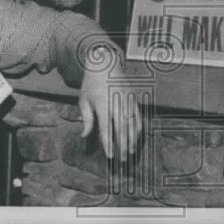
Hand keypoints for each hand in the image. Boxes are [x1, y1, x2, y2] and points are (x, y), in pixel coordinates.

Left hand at [78, 44, 141, 159]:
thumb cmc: (91, 83)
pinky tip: (137, 138)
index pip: (107, 128)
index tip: (110, 156)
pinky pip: (138, 115)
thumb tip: (84, 136)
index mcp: (102, 103)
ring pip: (132, 123)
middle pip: (122, 128)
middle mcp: (116, 102)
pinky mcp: (133, 98)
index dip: (109, 143)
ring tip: (131, 152)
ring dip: (133, 139)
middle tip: (123, 159)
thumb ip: (86, 119)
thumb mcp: (84, 100)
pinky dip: (139, 128)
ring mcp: (127, 100)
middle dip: (123, 145)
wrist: (105, 63)